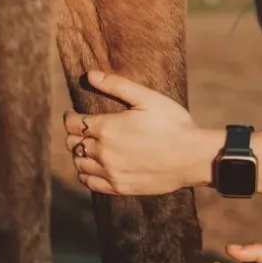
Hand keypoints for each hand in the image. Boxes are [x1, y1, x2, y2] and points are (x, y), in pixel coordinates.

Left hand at [64, 70, 206, 194]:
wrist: (192, 157)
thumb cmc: (173, 124)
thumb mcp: (147, 98)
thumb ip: (117, 85)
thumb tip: (90, 75)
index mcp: (107, 128)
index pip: (72, 124)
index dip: (70, 117)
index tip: (74, 114)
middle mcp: (103, 152)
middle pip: (73, 143)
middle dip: (74, 134)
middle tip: (82, 130)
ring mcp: (111, 172)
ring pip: (79, 164)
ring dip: (80, 154)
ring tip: (88, 148)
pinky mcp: (119, 187)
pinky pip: (90, 183)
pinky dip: (86, 174)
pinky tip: (93, 168)